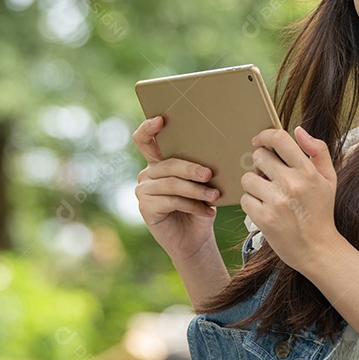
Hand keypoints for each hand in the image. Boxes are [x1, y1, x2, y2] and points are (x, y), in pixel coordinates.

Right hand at [133, 116, 220, 263]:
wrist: (195, 239)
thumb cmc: (199, 207)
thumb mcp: (201, 185)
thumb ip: (199, 169)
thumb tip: (214, 157)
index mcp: (158, 163)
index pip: (144, 140)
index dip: (148, 128)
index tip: (160, 120)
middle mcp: (147, 174)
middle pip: (167, 164)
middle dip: (190, 168)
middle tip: (209, 174)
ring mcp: (143, 191)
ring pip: (172, 184)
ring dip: (196, 190)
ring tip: (215, 196)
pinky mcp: (146, 208)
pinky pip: (171, 201)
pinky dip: (192, 205)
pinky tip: (207, 211)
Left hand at [240, 126, 340, 272]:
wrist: (318, 249)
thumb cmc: (321, 211)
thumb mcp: (329, 179)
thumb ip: (318, 151)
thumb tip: (299, 130)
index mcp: (308, 172)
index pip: (279, 139)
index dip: (265, 135)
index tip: (259, 141)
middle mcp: (292, 184)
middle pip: (259, 157)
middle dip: (260, 165)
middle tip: (269, 177)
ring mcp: (276, 201)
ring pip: (248, 178)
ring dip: (254, 185)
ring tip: (268, 196)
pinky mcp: (263, 218)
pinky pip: (244, 199)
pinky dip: (251, 203)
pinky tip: (264, 210)